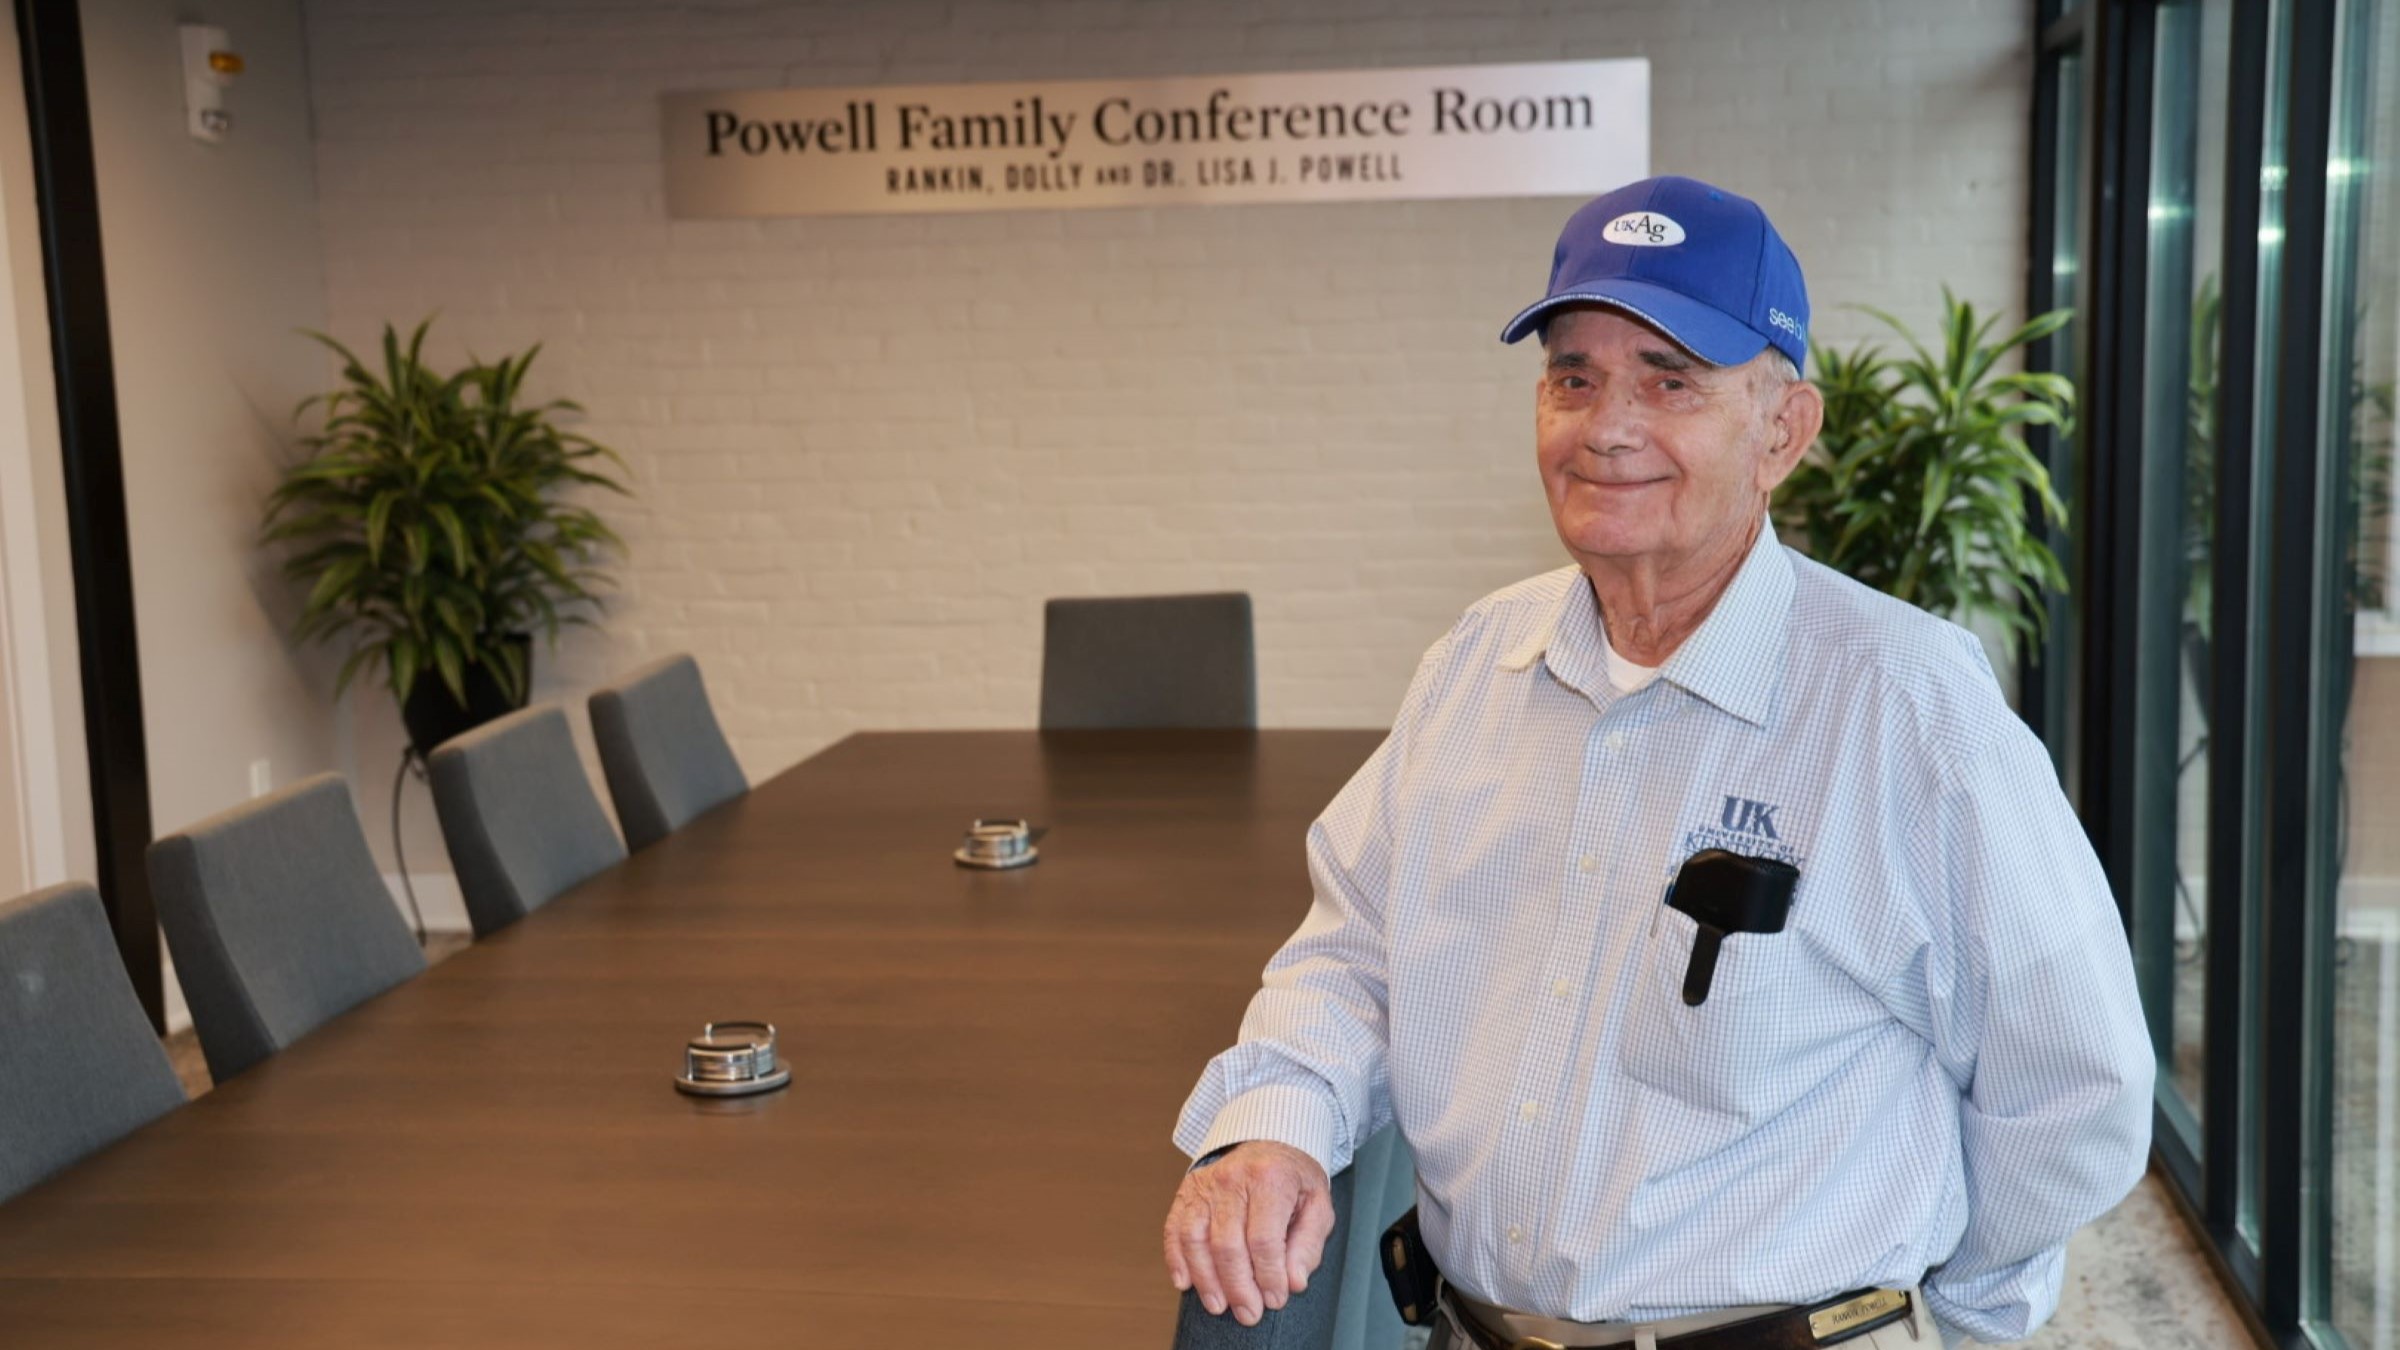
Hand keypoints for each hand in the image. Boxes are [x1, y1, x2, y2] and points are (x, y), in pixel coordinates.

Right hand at [1162, 1141, 1336, 1325]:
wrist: (1269, 1141)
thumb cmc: (1295, 1179)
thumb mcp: (1317, 1206)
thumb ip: (1308, 1245)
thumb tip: (1293, 1282)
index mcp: (1271, 1178)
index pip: (1264, 1239)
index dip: (1268, 1276)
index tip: (1275, 1299)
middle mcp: (1233, 1178)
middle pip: (1228, 1244)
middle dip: (1238, 1287)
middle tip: (1248, 1313)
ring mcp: (1206, 1184)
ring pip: (1196, 1239)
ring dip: (1206, 1279)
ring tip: (1218, 1305)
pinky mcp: (1188, 1192)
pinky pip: (1174, 1229)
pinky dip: (1176, 1259)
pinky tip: (1185, 1282)